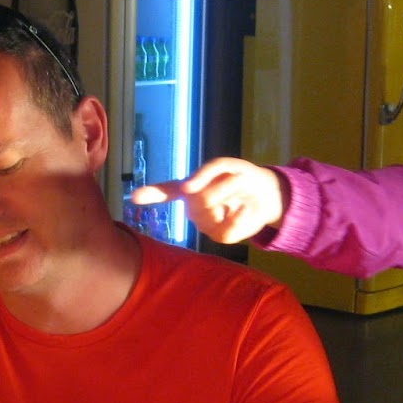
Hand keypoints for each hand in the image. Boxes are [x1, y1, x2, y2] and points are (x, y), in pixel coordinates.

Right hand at [129, 157, 285, 243]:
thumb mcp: (227, 165)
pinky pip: (223, 229)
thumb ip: (207, 171)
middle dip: (219, 188)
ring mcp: (206, 224)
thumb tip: (187, 189)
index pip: (166, 192)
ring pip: (208, 213)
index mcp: (192, 189)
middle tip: (235, 182)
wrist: (269, 195)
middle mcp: (194, 208)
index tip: (133, 197)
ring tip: (239, 195)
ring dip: (229, 199)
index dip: (150, 194)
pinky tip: (242, 210)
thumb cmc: (244, 177)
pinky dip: (237, 216)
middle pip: (196, 199)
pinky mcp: (220, 236)